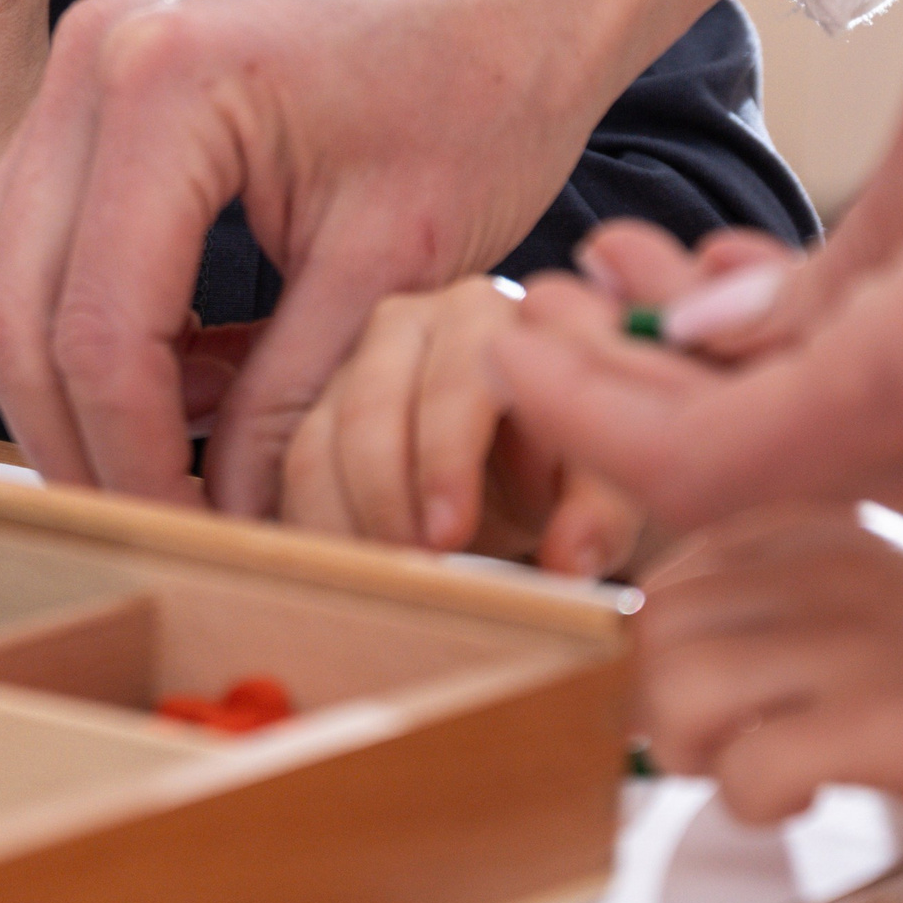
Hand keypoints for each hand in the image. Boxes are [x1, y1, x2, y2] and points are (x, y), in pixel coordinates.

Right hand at [0, 0, 773, 512]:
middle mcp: (88, 62)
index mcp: (164, 86)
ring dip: (64, 388)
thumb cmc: (481, 93)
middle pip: (12, 311)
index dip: (134, 456)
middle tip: (166, 524)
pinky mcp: (88, 91)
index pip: (98, 325)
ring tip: (176, 454)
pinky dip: (83, 326)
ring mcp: (74, 68)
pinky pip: (29, 241)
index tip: (190, 538)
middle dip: (77, 439)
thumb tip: (227, 525)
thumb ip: (294, 398)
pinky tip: (183, 375)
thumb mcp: (398, 265)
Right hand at [278, 276, 641, 576]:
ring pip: (322, 436)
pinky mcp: (322, 405)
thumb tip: (568, 564)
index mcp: (496, 317)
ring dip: (345, 521)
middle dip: (384, 496)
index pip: (458, 375)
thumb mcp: (605, 482)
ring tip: (379, 584)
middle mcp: (418, 320)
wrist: (528, 459)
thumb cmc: (571, 460)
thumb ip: (598, 514)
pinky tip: (346, 572)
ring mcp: (360, 359)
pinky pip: (296, 465)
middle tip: (406, 569)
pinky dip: (315, 526)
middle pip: (372, 402)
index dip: (445, 456)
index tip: (448, 535)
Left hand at [499, 0, 902, 524]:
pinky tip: (763, 303)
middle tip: (556, 304)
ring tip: (637, 283)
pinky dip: (822, 384)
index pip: (703, 468)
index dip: (582, 420)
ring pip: (836, 456)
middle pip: (758, 474)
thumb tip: (718, 327)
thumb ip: (833, 253)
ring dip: (724, 390)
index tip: (509, 343)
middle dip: (636, 397)